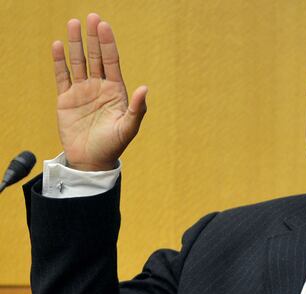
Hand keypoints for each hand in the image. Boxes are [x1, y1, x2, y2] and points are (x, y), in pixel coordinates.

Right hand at [52, 13, 147, 170]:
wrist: (91, 161)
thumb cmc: (113, 145)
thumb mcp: (129, 128)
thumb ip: (137, 109)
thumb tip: (144, 88)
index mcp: (116, 91)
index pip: (112, 61)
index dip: (108, 44)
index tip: (103, 26)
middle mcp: (99, 87)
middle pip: (96, 57)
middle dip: (93, 37)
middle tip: (91, 17)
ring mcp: (82, 91)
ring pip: (78, 62)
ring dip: (75, 44)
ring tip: (72, 24)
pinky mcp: (66, 99)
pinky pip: (62, 76)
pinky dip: (59, 62)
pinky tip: (58, 47)